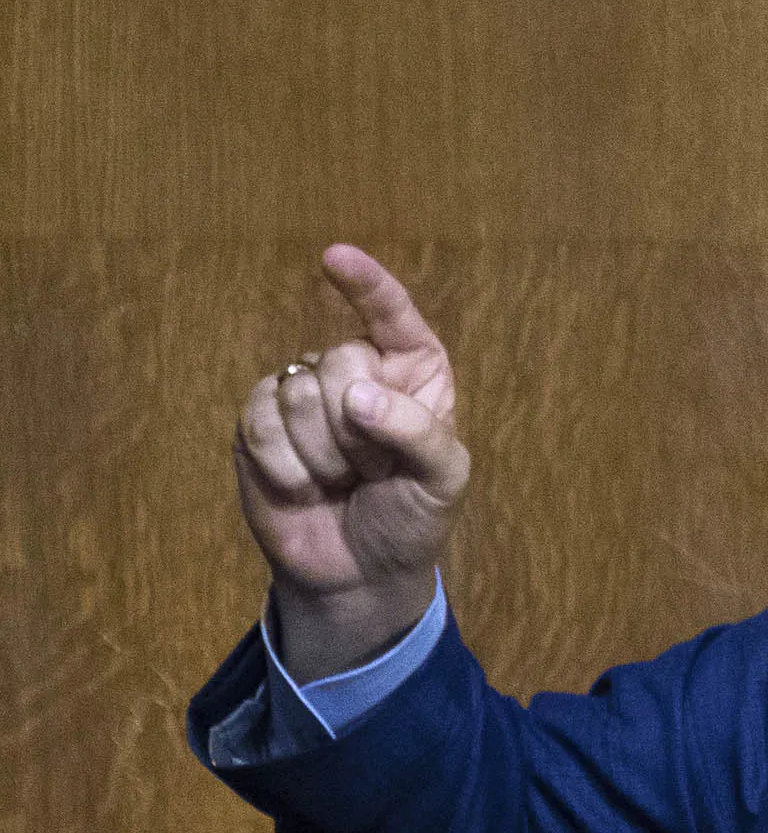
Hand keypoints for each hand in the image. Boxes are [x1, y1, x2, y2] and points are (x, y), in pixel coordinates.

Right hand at [234, 245, 470, 680]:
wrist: (358, 573)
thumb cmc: (412, 519)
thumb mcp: (443, 480)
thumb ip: (416, 432)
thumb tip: (355, 395)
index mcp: (414, 373)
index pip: (392, 315)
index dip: (367, 285)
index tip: (335, 258)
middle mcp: (357, 371)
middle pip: (339, 359)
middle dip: (358, 429)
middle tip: (374, 471)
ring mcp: (303, 394)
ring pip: (297, 391)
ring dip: (324, 453)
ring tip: (342, 480)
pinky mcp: (259, 423)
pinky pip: (259, 419)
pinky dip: (285, 464)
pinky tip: (304, 487)